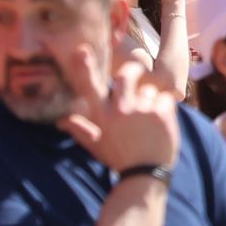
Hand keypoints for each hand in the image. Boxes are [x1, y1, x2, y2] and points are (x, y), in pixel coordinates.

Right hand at [57, 49, 178, 173]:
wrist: (146, 175)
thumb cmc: (119, 158)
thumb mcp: (96, 146)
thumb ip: (80, 129)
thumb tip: (59, 120)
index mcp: (102, 116)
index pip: (90, 88)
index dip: (84, 68)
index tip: (81, 50)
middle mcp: (121, 109)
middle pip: (126, 76)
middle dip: (132, 73)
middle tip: (136, 79)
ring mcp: (143, 109)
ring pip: (149, 88)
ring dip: (150, 100)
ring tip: (149, 120)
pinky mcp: (163, 111)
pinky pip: (166, 97)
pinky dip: (166, 107)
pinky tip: (162, 123)